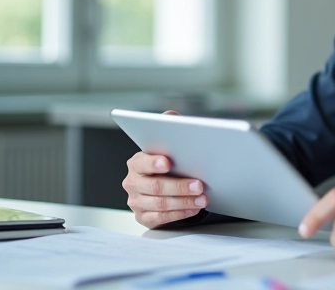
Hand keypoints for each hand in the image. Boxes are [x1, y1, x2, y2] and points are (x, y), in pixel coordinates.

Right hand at [122, 110, 207, 227]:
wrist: (161, 186)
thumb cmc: (167, 164)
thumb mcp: (167, 145)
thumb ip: (168, 127)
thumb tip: (171, 116)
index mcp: (136, 163)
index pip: (142, 162)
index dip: (154, 162)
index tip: (168, 162)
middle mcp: (133, 182)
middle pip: (155, 186)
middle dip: (179, 186)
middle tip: (199, 185)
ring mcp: (136, 201)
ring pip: (160, 204)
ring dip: (184, 202)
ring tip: (202, 198)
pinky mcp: (143, 217)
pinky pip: (162, 218)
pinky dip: (180, 213)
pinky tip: (193, 209)